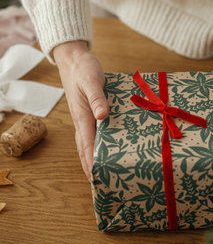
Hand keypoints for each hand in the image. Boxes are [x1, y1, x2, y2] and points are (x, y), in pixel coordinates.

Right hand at [53, 41, 108, 180]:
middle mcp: (82, 120)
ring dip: (94, 157)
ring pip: (88, 142)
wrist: (74, 60)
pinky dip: (97, 144)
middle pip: (86, 149)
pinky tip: (106, 147)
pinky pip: (93, 133)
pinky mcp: (89, 112)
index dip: (92, 163)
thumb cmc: (84, 70)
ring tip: (103, 172)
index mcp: (82, 116)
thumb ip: (97, 98)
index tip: (98, 179)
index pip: (87, 145)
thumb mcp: (92, 81)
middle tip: (103, 183)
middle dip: (92, 167)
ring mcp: (84, 117)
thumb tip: (102, 116)